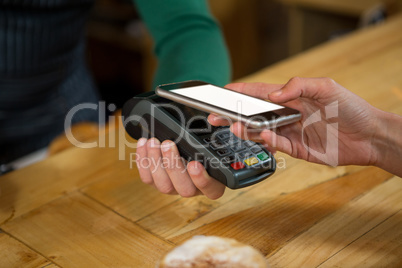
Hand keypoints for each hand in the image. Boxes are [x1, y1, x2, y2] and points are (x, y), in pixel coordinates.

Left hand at [135, 137, 225, 198]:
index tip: (194, 164)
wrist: (188, 146)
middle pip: (184, 188)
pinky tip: (144, 144)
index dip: (202, 179)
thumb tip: (211, 120)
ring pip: (164, 185)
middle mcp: (193, 189)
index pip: (211, 189)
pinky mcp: (157, 184)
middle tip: (168, 145)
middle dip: (173, 165)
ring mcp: (174, 188)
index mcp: (213, 183)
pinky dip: (143, 161)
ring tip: (154, 142)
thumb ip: (213, 137)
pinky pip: (148, 178)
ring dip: (156, 162)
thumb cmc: (203, 145)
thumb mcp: (213, 141)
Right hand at [208, 77, 379, 166]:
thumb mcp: (326, 88)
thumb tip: (272, 95)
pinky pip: (277, 145)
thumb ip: (298, 86)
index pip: (260, 92)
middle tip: (216, 115)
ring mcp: (290, 132)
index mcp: (292, 97)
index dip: (241, 91)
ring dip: (247, 129)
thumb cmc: (351, 108)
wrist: (369, 136)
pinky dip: (267, 141)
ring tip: (235, 127)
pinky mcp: (296, 149)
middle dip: (234, 114)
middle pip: (254, 114)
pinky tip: (262, 135)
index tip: (223, 91)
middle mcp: (287, 115)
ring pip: (261, 131)